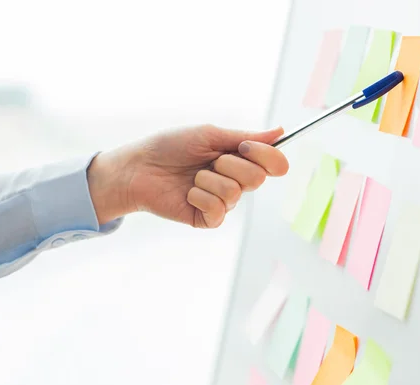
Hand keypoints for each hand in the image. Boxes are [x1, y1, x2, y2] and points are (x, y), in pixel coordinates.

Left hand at [87, 124, 288, 227]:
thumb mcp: (209, 135)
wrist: (138, 167)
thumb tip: (281, 131)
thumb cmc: (170, 147)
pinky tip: (188, 193)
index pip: (275, 164)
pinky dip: (200, 197)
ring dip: (209, 179)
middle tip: (209, 160)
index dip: (266, 156)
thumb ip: (246, 136)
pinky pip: (218, 210)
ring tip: (192, 177)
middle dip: (231, 164)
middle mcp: (236, 181)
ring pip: (235, 193)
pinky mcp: (208, 219)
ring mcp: (223, 201)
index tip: (243, 146)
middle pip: (258, 178)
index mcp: (240, 160)